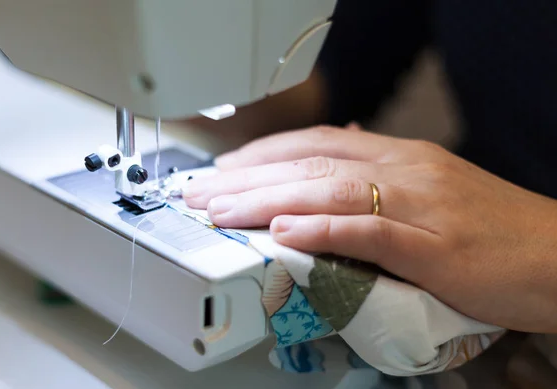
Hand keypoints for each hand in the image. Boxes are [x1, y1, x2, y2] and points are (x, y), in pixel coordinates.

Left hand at [183, 124, 556, 332]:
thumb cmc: (493, 229)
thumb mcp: (432, 187)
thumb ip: (382, 172)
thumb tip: (342, 144)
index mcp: (401, 158)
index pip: (318, 144)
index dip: (265, 155)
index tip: (226, 171)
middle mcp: (406, 172)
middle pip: (311, 165)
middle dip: (249, 178)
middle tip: (203, 194)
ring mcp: (420, 206)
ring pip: (330, 192)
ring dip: (269, 201)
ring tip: (223, 212)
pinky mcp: (436, 247)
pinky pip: (371, 231)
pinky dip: (324, 229)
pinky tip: (286, 230)